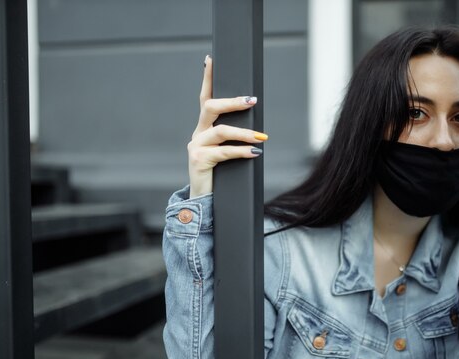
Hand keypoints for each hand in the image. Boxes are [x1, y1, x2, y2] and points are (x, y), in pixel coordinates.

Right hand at [187, 55, 267, 197]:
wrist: (204, 199)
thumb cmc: (220, 173)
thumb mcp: (225, 151)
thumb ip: (234, 138)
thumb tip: (258, 128)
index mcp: (204, 127)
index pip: (205, 97)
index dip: (207, 78)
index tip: (210, 60)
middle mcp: (198, 133)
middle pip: (211, 107)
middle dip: (232, 101)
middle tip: (252, 101)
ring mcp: (196, 146)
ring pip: (221, 131)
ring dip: (244, 133)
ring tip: (262, 136)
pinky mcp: (199, 160)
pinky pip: (224, 152)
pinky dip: (242, 151)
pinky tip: (255, 152)